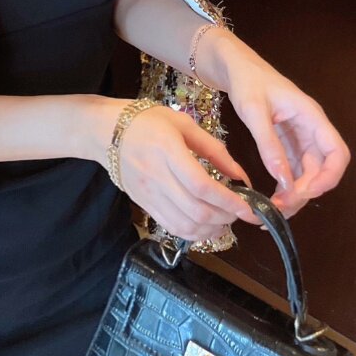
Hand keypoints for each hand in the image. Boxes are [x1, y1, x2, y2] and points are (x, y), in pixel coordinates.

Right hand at [94, 99, 262, 240]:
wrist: (105, 131)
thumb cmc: (147, 121)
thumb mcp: (182, 123)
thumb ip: (213, 149)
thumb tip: (240, 175)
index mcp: (168, 150)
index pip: (201, 185)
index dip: (228, 201)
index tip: (249, 207)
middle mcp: (157, 176)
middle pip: (196, 211)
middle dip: (226, 218)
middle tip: (241, 213)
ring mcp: (148, 194)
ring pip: (185, 226)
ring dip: (212, 230)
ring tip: (226, 221)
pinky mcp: (144, 205)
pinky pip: (172, 228)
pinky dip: (194, 234)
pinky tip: (206, 226)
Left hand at [218, 40, 351, 219]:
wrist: (236, 67)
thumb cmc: (247, 81)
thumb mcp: (254, 110)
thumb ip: (268, 144)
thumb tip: (282, 180)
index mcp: (312, 117)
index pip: (337, 153)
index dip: (329, 177)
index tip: (305, 193)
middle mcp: (311, 130)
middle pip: (323, 169)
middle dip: (306, 192)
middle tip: (280, 207)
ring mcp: (301, 139)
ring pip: (309, 174)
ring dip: (297, 194)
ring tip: (274, 209)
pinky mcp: (288, 144)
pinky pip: (295, 171)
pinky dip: (287, 186)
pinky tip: (273, 198)